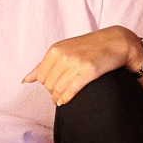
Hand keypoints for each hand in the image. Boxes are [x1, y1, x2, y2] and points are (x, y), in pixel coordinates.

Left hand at [22, 25, 142, 105]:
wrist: (116, 42)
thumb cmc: (89, 47)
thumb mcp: (63, 50)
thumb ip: (44, 65)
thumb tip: (26, 80)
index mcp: (55, 49)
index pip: (40, 75)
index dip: (45, 85)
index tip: (51, 87)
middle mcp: (64, 55)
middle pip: (48, 84)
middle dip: (51, 92)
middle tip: (57, 94)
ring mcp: (76, 63)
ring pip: (58, 88)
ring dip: (57, 98)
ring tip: (60, 100)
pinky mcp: (89, 71)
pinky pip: (71, 90)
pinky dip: (66, 98)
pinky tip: (65, 101)